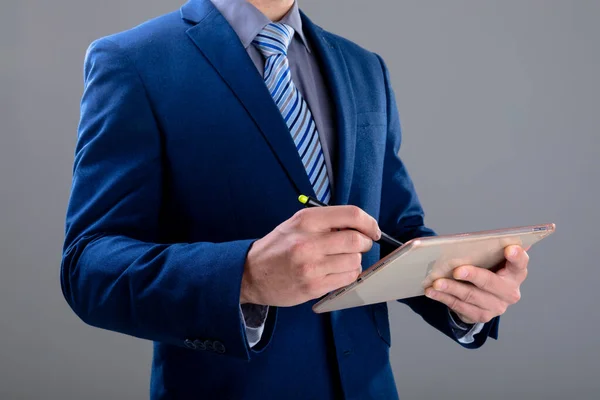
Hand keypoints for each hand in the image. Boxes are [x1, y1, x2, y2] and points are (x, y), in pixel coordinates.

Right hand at [241, 206, 381, 306]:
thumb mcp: (296, 223)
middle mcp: (308, 242)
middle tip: (359, 245)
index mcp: (306, 220)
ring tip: (341, 260)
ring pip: (355, 261)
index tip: (372, 230)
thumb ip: (326, 221)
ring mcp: (311, 266)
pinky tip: (336, 271)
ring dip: (355, 261)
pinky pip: (347, 279)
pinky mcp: (313, 286)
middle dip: (364, 243)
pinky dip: (348, 274)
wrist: (250, 274)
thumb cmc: (277, 247)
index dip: (369, 222)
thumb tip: (360, 225)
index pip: (351, 215)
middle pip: (357, 240)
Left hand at [425, 245, 528, 323]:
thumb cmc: (486, 269)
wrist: (483, 296)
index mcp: (516, 273)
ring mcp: (497, 306)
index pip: (520, 263)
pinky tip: (432, 292)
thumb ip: (487, 250)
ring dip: (451, 288)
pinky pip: (460, 306)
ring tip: (436, 282)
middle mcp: (510, 292)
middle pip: (491, 282)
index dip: (517, 256)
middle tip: (457, 270)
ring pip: (471, 296)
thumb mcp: (490, 260)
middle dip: (473, 275)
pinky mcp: (481, 316)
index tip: (509, 248)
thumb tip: (465, 240)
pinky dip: (443, 298)